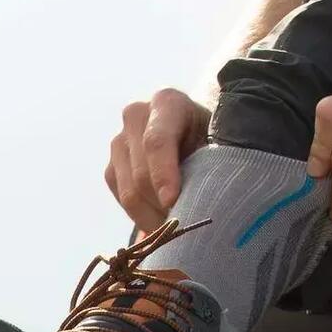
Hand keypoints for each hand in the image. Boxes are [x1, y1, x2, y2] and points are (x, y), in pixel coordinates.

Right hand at [105, 88, 211, 231]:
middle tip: (187, 227)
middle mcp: (136, 116)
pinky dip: (143, 217)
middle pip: (141, 174)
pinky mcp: (112, 167)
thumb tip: (203, 200)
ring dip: (153, 218)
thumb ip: (210, 162)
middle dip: (162, 206)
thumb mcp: (219, 143)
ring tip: (178, 228)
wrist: (197, 135)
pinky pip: (122, 200)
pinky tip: (164, 221)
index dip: (163, 175)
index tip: (172, 203)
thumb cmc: (214, 139)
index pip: (157, 142)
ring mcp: (119, 142)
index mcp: (167, 103)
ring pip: (130, 193)